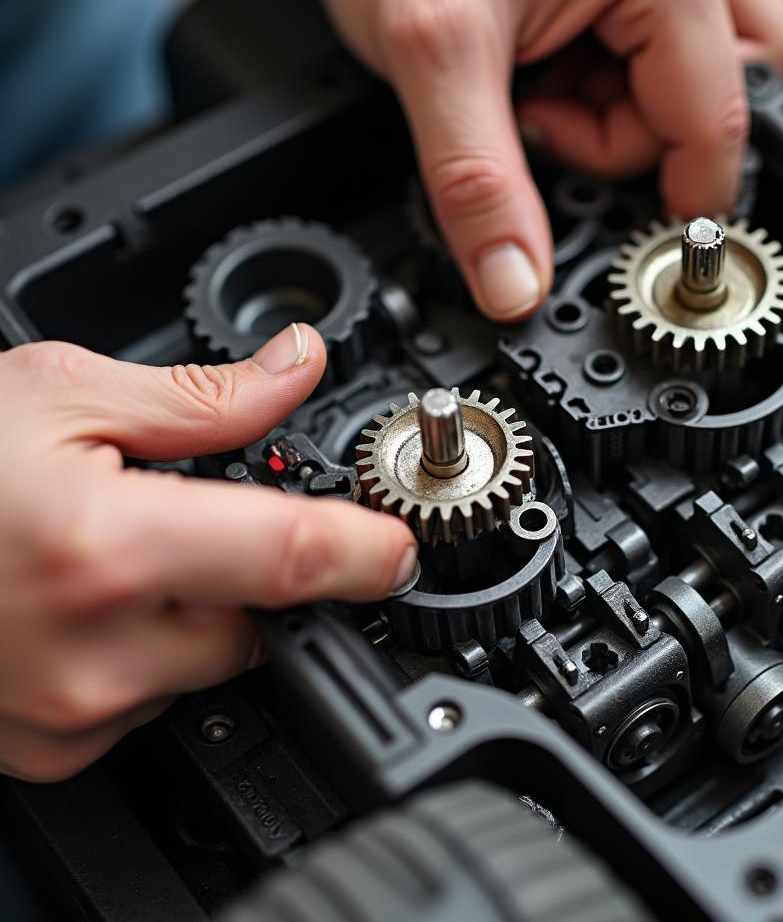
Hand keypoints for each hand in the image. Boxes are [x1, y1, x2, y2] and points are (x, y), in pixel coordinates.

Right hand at [0, 324, 415, 781]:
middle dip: (249, 568)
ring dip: (192, 611)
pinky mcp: (52, 749)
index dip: (370, 552)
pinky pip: (149, 700)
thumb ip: (204, 395)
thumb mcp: (60, 393)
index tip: (399, 549)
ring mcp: (69, 714)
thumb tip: (297, 366)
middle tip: (179, 515)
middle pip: (260, 618)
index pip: (294, 558)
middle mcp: (94, 651)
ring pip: (209, 662)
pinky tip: (81, 604)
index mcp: (106, 548)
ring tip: (110, 554)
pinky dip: (143, 652)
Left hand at [304, 0, 782, 320]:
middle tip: (548, 124)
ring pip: (691, 71)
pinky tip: (545, 52)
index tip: (629, 237)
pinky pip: (654, 37)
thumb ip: (480, 186)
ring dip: (619, 106)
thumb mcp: (434, 55)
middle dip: (637, 141)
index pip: (719, 124)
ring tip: (535, 79)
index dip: (677, 202)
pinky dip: (605, 71)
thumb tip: (516, 284)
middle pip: (720, 97)